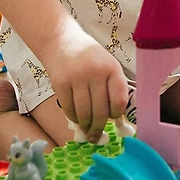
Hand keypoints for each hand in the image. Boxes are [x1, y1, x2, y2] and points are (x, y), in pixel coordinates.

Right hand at [41, 23, 128, 143]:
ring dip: (85, 126)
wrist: (62, 42)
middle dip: (98, 128)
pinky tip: (76, 119)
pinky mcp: (60, 84)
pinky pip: (68, 109)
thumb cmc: (89, 58)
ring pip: (84, 113)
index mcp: (112, 69)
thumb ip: (113, 88)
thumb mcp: (107, 66)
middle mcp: (95, 73)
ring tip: (86, 131)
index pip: (119, 100)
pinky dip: (73, 118)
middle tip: (96, 136)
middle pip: (100, 110)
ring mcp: (76, 78)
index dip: (117, 115)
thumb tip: (115, 119)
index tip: (113, 121)